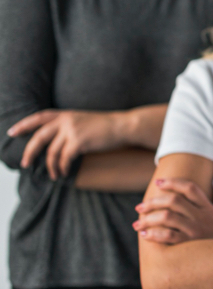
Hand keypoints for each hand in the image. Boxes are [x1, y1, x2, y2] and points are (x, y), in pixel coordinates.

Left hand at [9, 110, 124, 178]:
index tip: (12, 132)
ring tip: (54, 175)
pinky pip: (64, 158)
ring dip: (51, 166)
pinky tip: (65, 172)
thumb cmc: (106, 126)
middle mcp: (66, 120)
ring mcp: (72, 130)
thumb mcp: (84, 120)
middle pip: (39, 137)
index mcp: (66, 114)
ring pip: (52, 152)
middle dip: (29, 152)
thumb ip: (69, 125)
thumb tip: (55, 141)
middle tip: (25, 164)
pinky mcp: (79, 142)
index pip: (39, 117)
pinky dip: (63, 167)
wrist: (123, 126)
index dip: (24, 124)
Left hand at [134, 178, 212, 244]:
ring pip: (167, 216)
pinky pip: (168, 235)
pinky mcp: (190, 244)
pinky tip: (146, 235)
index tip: (158, 183)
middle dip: (153, 202)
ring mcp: (196, 230)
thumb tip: (176, 202)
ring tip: (138, 224)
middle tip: (140, 207)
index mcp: (208, 208)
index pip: (190, 188)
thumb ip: (200, 210)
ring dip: (148, 219)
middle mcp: (202, 216)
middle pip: (174, 200)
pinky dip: (153, 234)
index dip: (173, 182)